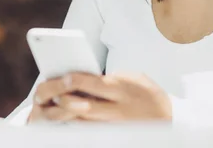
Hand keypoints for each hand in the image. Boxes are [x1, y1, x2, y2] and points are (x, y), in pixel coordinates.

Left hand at [29, 72, 171, 122]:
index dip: (74, 81)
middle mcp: (116, 109)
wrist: (169, 119)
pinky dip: (71, 125)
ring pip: (80, 122)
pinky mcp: (111, 135)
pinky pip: (86, 131)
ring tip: (46, 108)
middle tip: (44, 95)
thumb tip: (87, 77)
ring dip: (60, 116)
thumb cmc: (148, 94)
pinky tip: (59, 120)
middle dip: (60, 100)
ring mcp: (112, 125)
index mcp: (121, 89)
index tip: (62, 77)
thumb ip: (112, 77)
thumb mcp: (135, 78)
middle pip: (81, 106)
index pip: (93, 84)